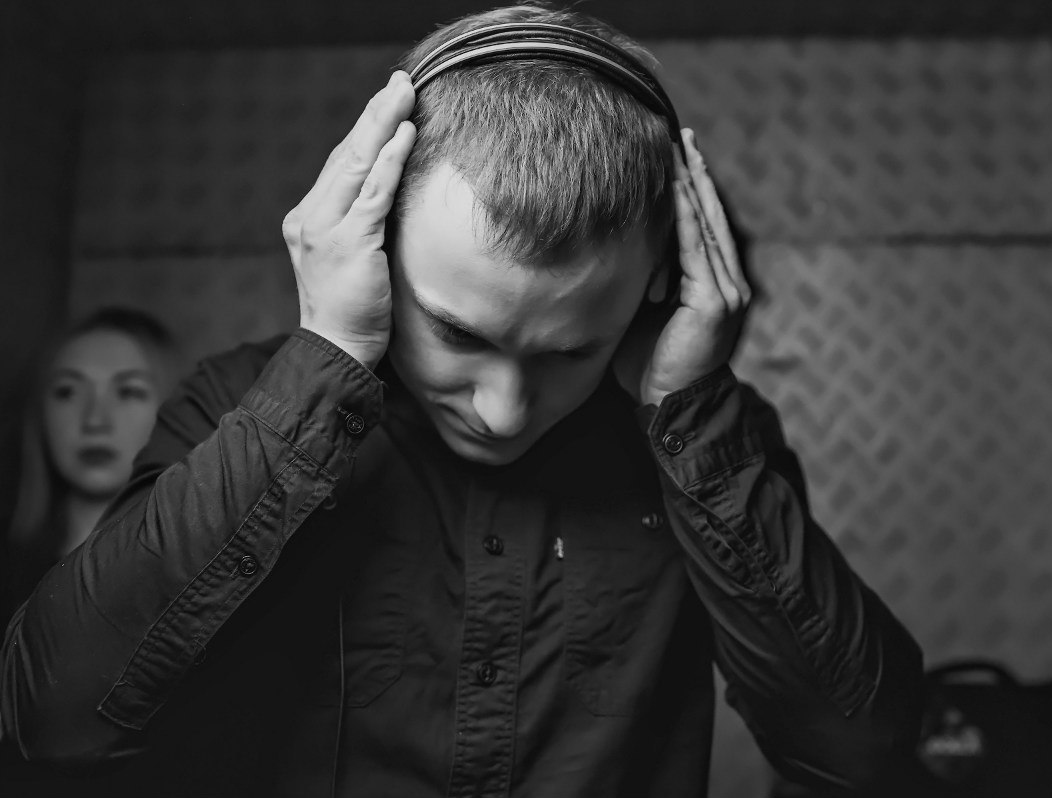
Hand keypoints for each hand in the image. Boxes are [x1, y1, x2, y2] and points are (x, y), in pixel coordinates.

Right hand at [281, 71, 415, 368]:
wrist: (337, 350)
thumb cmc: (352, 312)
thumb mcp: (352, 259)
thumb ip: (362, 226)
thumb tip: (392, 196)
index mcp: (308, 219)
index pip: (338, 165)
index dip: (364, 132)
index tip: (387, 104)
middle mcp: (310, 217)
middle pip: (344, 154)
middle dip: (374, 115)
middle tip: (399, 82)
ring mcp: (326, 228)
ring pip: (356, 163)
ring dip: (383, 124)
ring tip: (405, 94)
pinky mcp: (349, 242)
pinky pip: (373, 192)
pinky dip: (390, 160)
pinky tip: (406, 134)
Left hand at [618, 129, 751, 406]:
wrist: (670, 408)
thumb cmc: (649, 363)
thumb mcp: (644, 309)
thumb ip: (642, 276)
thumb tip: (610, 243)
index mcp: (712, 282)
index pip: (701, 223)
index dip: (689, 186)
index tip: (672, 151)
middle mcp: (727, 280)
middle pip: (708, 214)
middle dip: (693, 172)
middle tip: (678, 133)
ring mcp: (726, 291)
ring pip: (706, 225)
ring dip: (692, 184)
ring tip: (679, 148)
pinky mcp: (716, 303)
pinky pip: (698, 249)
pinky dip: (686, 216)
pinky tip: (675, 187)